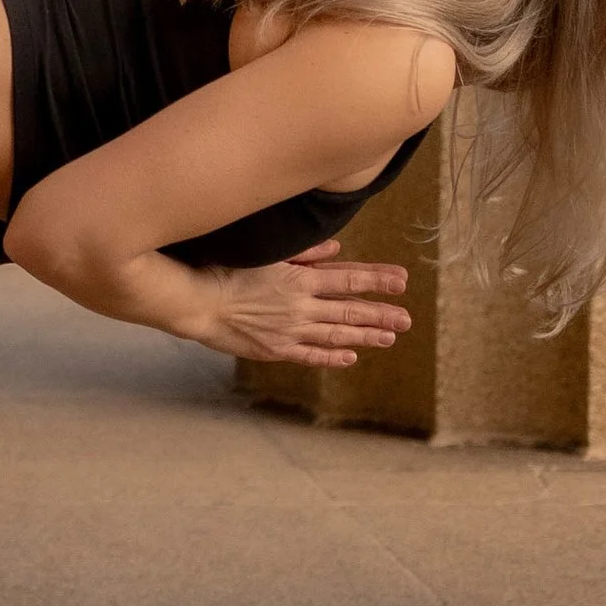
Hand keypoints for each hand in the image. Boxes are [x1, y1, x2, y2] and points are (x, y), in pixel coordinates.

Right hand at [203, 239, 411, 367]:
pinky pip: (311, 355)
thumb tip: (337, 249)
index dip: (378, 280)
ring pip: (337, 335)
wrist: (198, 303)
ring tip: (388, 338)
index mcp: (301, 280)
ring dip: (365, 336)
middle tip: (406, 319)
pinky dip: (332, 356)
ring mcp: (290, 332)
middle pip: (350, 310)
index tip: (402, 282)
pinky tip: (350, 356)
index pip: (349, 278)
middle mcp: (301, 307)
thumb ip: (304, 253)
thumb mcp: (267, 253)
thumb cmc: (227, 270)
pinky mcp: (276, 350)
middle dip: (382, 314)